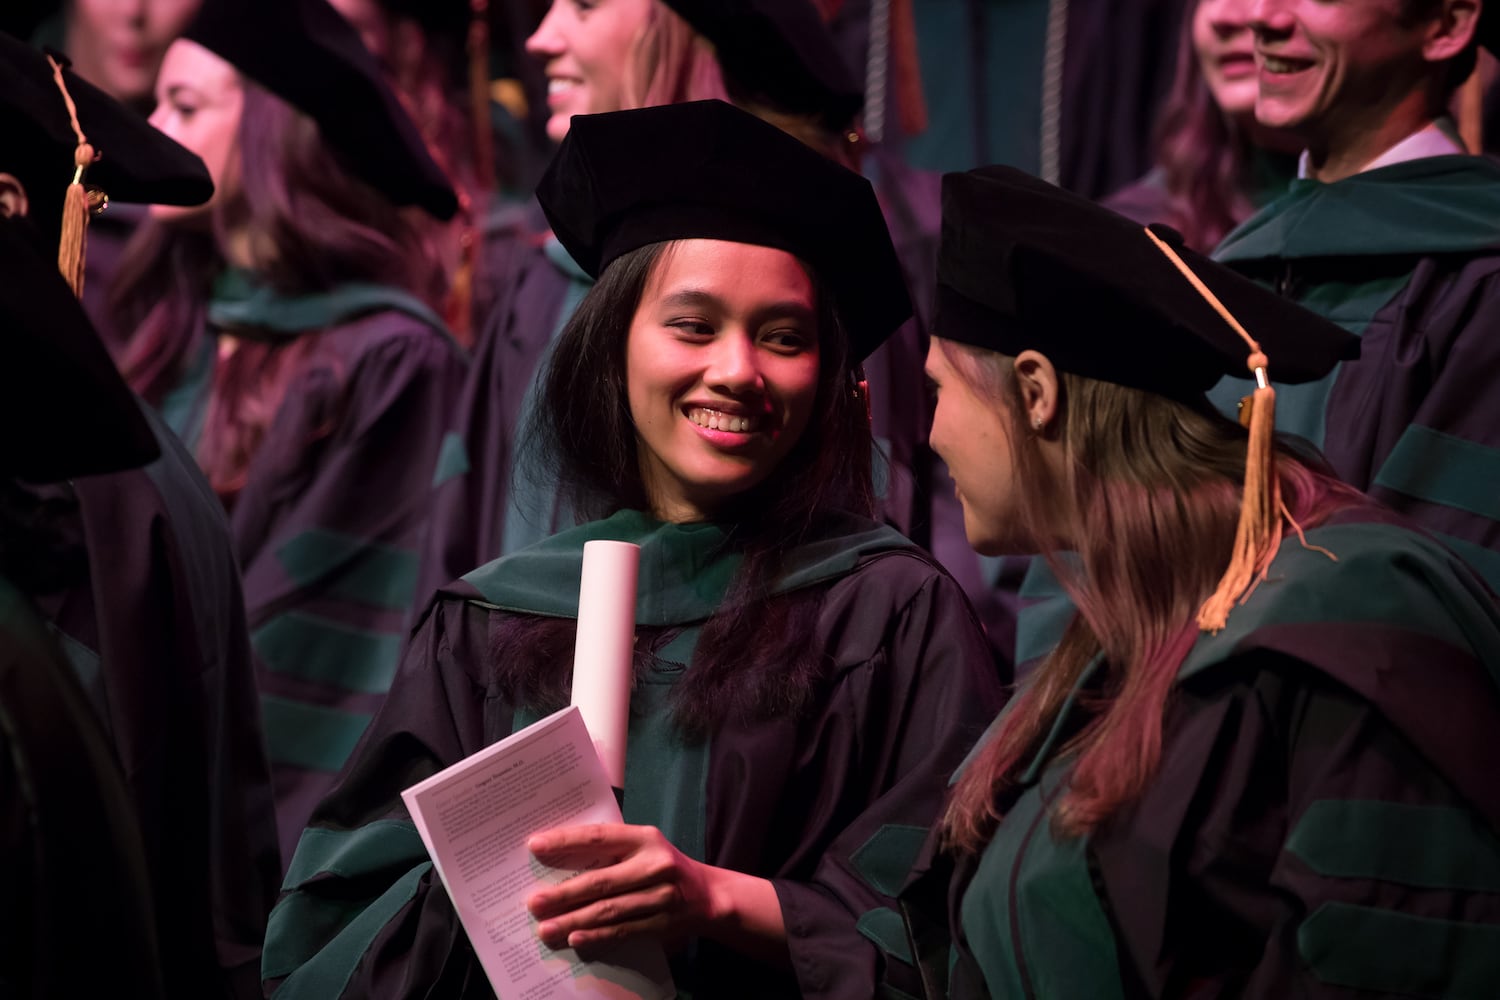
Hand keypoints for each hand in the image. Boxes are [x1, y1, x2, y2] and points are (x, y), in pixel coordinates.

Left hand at [525, 823, 719, 951]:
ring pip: (610, 910)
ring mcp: (661, 896)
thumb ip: (612, 850)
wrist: (708, 895)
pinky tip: (576, 938)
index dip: (566, 841)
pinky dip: (598, 936)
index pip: (599, 837)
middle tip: (534, 903)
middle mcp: (655, 864)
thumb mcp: (644, 848)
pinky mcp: (663, 923)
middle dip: (564, 893)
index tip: (535, 846)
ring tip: (546, 928)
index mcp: (645, 838)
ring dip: (574, 920)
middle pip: (602, 881)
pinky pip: (624, 930)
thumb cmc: (662, 866)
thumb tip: (559, 861)